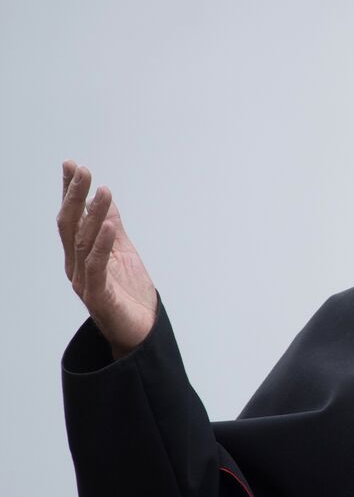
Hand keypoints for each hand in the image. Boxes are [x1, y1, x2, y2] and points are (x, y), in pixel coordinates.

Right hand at [57, 161, 157, 357]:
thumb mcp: (123, 252)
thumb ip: (112, 229)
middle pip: (70, 225)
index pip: (71, 217)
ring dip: (92, 215)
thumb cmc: (130, 294)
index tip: (71, 165)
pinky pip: (96, 266)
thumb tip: (104, 201)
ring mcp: (84, 281)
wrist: (141, 332)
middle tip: (82, 170)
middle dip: (74, 196)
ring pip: (82, 242)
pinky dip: (102, 244)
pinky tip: (109, 225)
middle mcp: (75, 266)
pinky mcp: (97, 295)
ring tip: (103, 191)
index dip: (69, 192)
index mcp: (80, 255)